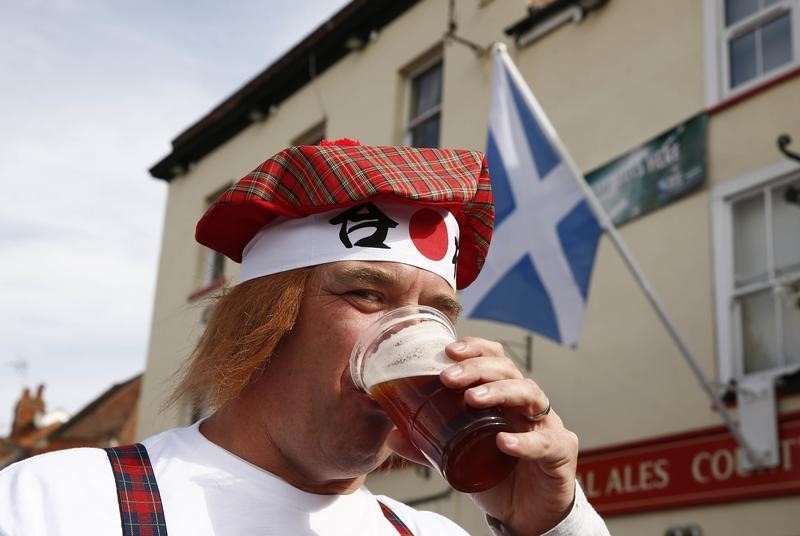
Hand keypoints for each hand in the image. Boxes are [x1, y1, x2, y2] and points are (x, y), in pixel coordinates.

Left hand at [386, 336, 577, 534]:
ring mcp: (546, 424)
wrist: (526, 515)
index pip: (493, 358)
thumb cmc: (495, 475)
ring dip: (499, 392)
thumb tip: (392, 436)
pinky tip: (503, 442)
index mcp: (503, 397)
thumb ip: (427, 447)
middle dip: (477, 368)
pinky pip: (545, 441)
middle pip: (507, 370)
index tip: (448, 350)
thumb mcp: (456, 457)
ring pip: (530, 393)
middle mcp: (526, 404)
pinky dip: (524, 441)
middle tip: (448, 378)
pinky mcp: (560, 452)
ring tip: (472, 399)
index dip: (474, 349)